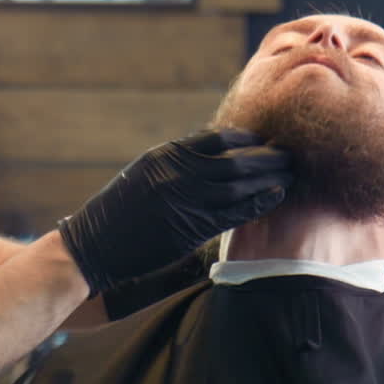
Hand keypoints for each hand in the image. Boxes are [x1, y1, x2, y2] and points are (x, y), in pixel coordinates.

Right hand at [58, 129, 291, 294]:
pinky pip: (234, 213)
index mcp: (164, 156)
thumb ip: (175, 166)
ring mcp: (183, 202)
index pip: (216, 138)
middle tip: (290, 155)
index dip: (246, 137)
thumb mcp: (142, 176)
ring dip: (270, 178)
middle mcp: (176, 175)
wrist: (91, 246)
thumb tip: (212, 158)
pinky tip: (275, 196)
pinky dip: (258, 202)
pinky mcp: (189, 230)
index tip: (263, 140)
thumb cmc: (117, 213)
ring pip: (240, 185)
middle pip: (235, 159)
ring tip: (291, 174)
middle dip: (267, 156)